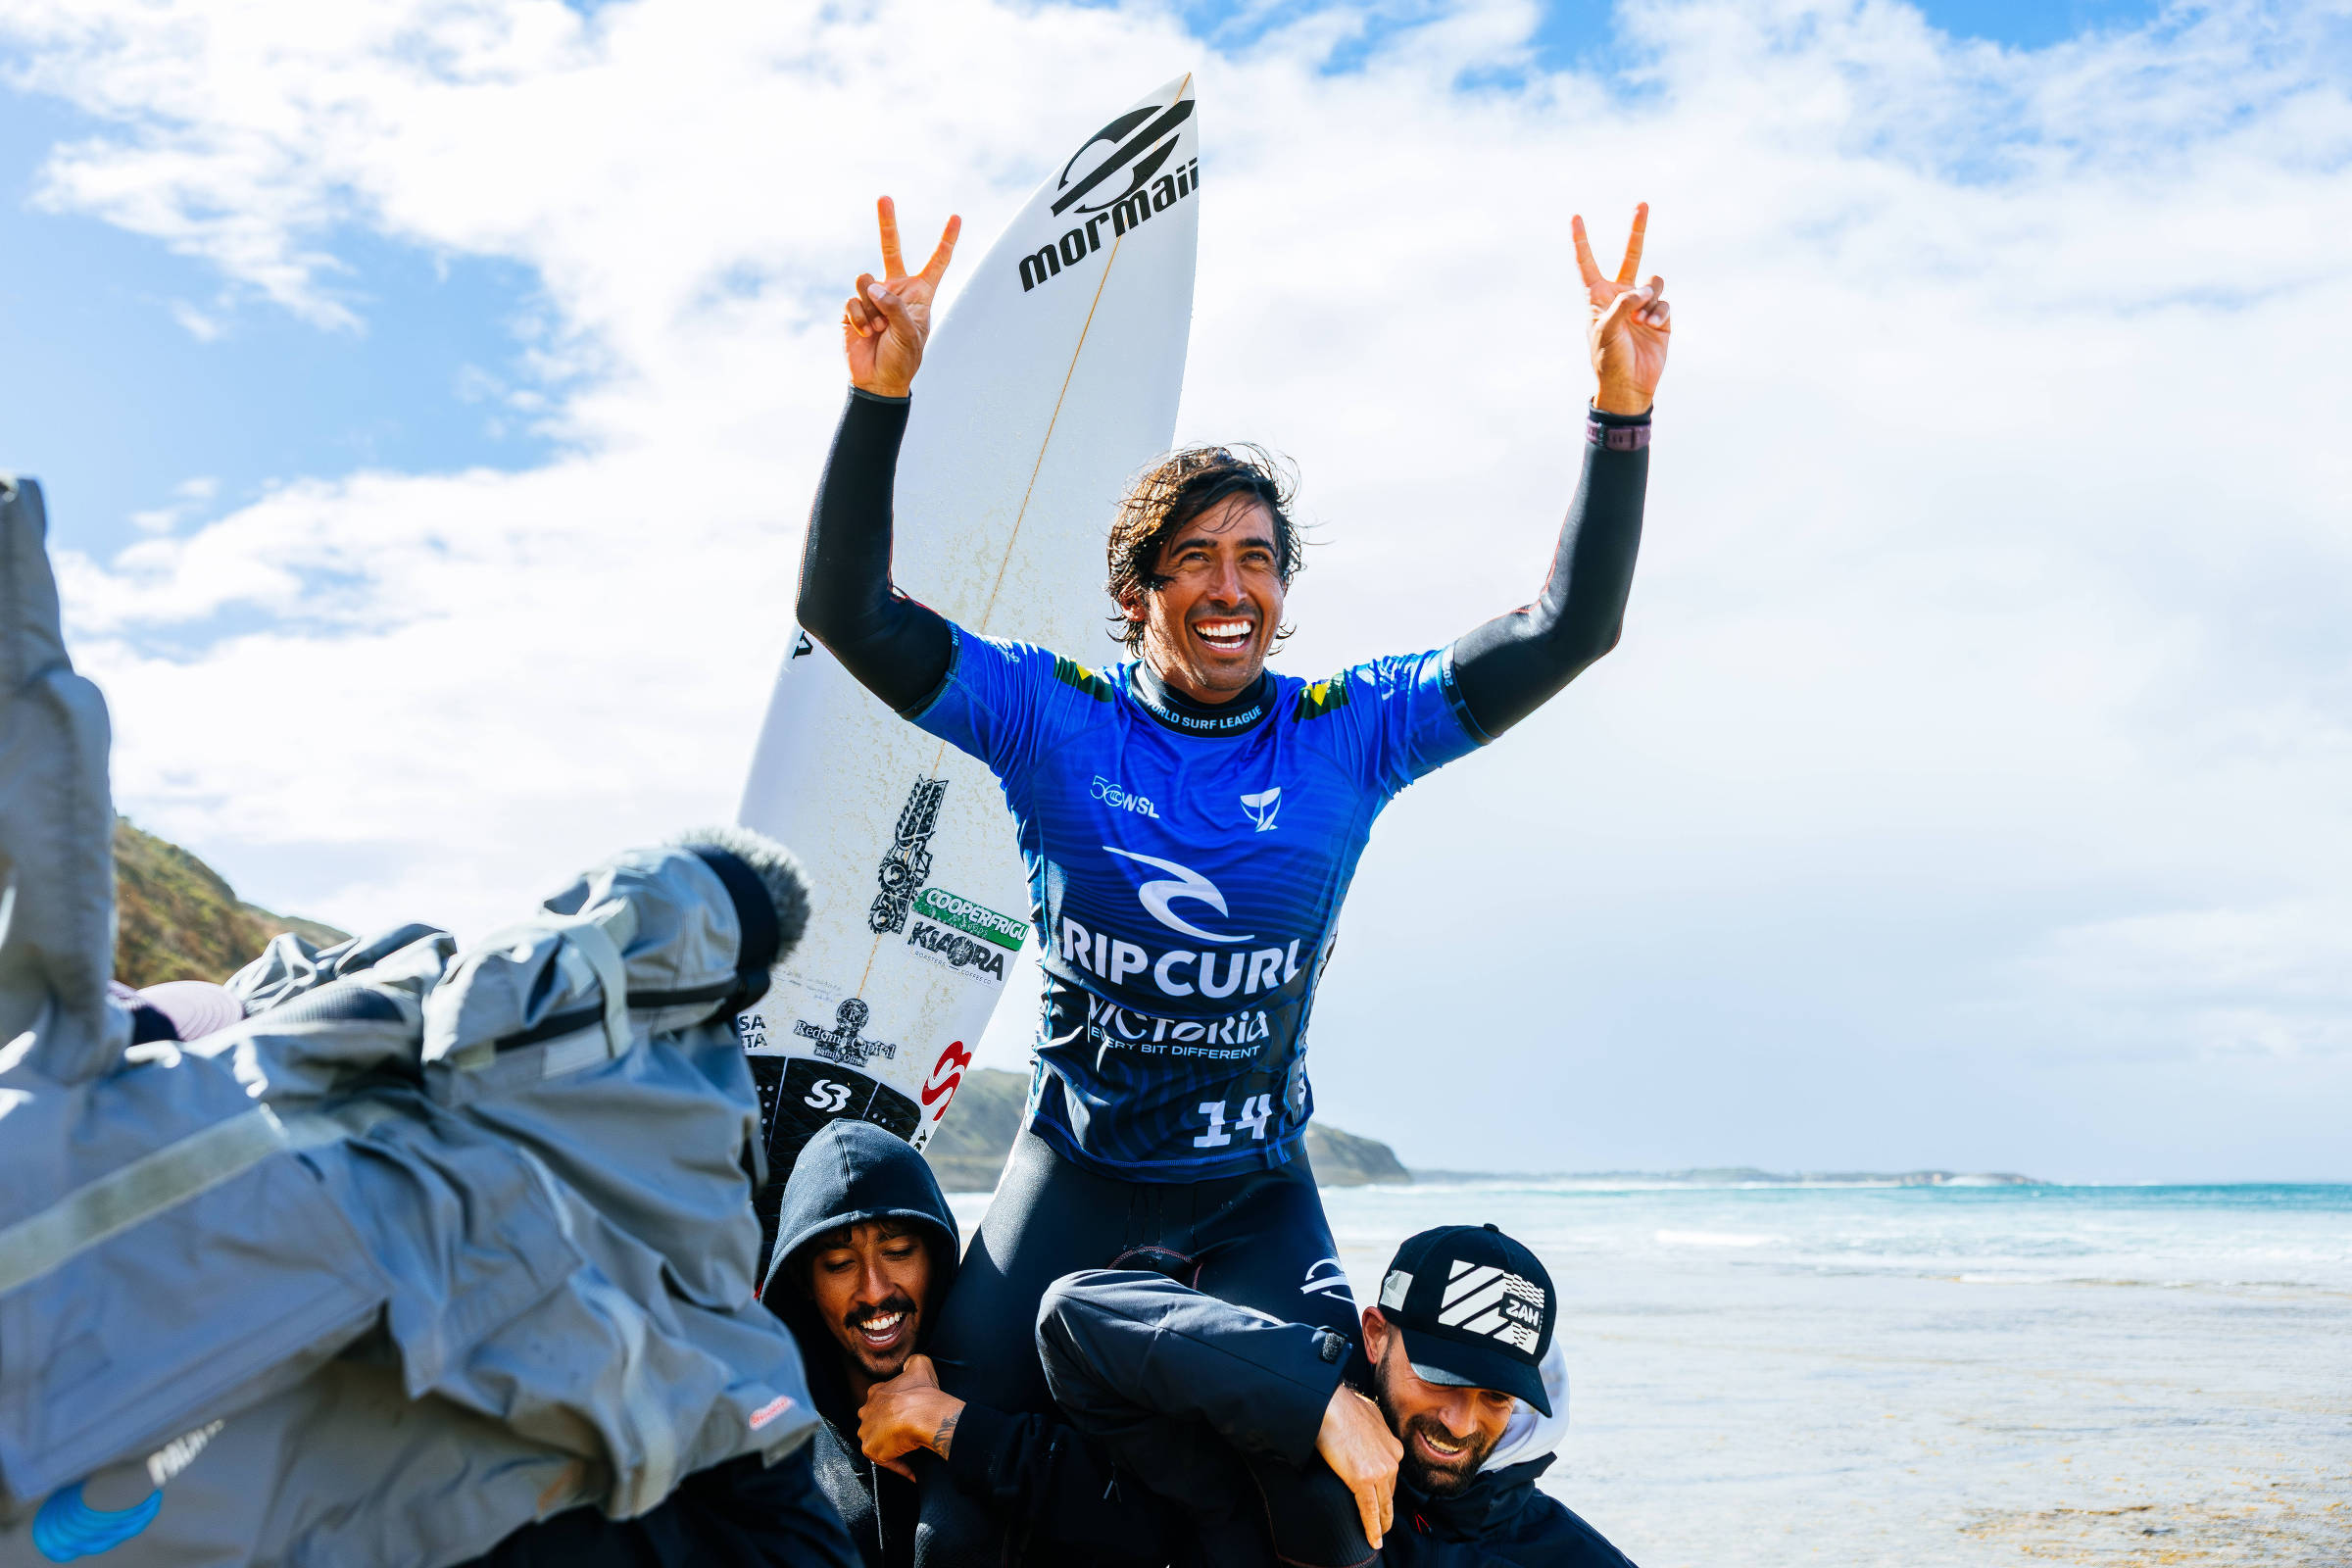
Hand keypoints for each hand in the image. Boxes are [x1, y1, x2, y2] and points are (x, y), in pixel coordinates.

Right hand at [843, 197, 960, 398]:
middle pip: (891, 249)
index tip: (956, 217)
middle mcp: (896, 289)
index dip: (946, 241)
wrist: (877, 380)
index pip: (937, 262)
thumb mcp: (910, 333)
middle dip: (887, 224)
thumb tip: (873, 287)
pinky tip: (866, 334)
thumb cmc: (903, 359)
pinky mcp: (854, 308)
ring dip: (872, 307)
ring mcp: (873, 297)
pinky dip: (860, 318)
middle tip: (884, 197)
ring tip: (879, 329)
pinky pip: (853, 300)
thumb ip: (895, 306)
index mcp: (920, 294)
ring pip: (866, 280)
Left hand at [858, 1353, 962, 1482]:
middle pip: (874, 1422)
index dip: (893, 1408)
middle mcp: (866, 1412)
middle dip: (887, 1427)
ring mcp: (867, 1432)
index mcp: (875, 1393)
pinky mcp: (872, 1450)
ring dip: (891, 1447)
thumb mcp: (920, 1365)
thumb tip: (911, 1363)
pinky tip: (913, 1471)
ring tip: (909, 1451)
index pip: (879, 1400)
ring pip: (878, 1442)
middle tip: (907, 1433)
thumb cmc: (922, 1392)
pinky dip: (900, 1466)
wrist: (922, 1414)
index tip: (906, 1413)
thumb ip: (913, 1362)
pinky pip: (886, 1461)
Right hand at [1316, 1384, 1401, 1549]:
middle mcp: (1392, 1459)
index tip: (1382, 1501)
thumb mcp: (1369, 1414)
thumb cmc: (1343, 1405)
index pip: (1391, 1476)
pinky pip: (1369, 1510)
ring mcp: (1379, 1471)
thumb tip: (1367, 1430)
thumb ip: (1373, 1428)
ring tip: (1378, 1536)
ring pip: (1383, 1505)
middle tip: (1382, 1524)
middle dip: (1386, 1510)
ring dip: (1381, 1524)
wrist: (1331, 1405)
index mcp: (1393, 1445)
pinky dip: (1372, 1528)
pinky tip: (1373, 1540)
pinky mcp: (1363, 1480)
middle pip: (1389, 1492)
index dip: (1386, 1491)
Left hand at [1573, 203, 1670, 415]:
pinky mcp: (1661, 316)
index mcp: (1599, 296)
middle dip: (1637, 231)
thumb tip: (1643, 289)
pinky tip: (1652, 328)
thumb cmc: (1609, 360)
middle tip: (1642, 204)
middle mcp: (1622, 295)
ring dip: (1650, 298)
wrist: (1631, 385)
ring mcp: (1643, 304)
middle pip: (1631, 255)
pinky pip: (1664, 302)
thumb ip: (1622, 306)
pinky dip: (1659, 313)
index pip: (1588, 263)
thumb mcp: (1607, 332)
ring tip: (1642, 321)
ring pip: (1654, 281)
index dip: (1582, 241)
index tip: (1575, 217)